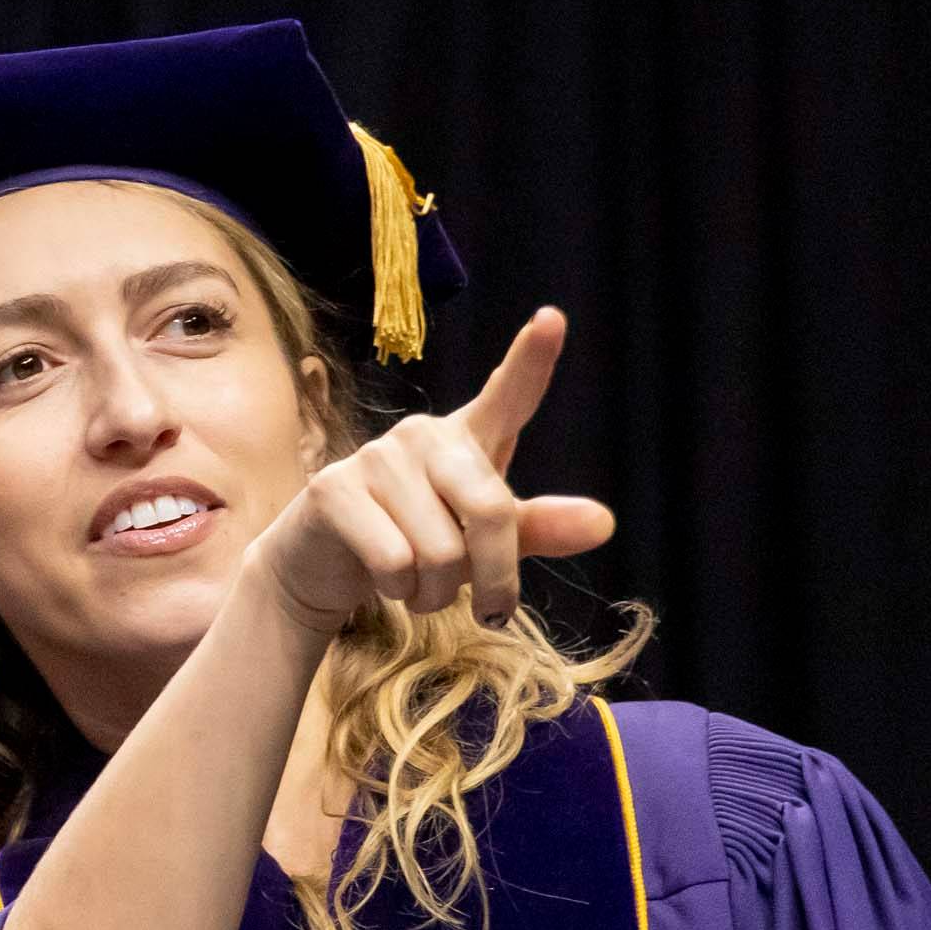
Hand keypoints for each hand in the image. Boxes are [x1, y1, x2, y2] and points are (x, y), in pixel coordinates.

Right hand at [241, 308, 615, 641]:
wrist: (326, 567)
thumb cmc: (419, 546)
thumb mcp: (487, 544)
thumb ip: (539, 529)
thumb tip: (604, 522)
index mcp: (469, 439)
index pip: (508, 394)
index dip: (533, 359)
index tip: (553, 318)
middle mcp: (423, 435)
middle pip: (490, 510)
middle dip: (496, 577)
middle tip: (492, 611)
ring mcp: (376, 457)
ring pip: (441, 551)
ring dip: (437, 594)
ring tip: (419, 588)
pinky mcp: (334, 488)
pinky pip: (395, 561)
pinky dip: (399, 591)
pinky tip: (386, 581)